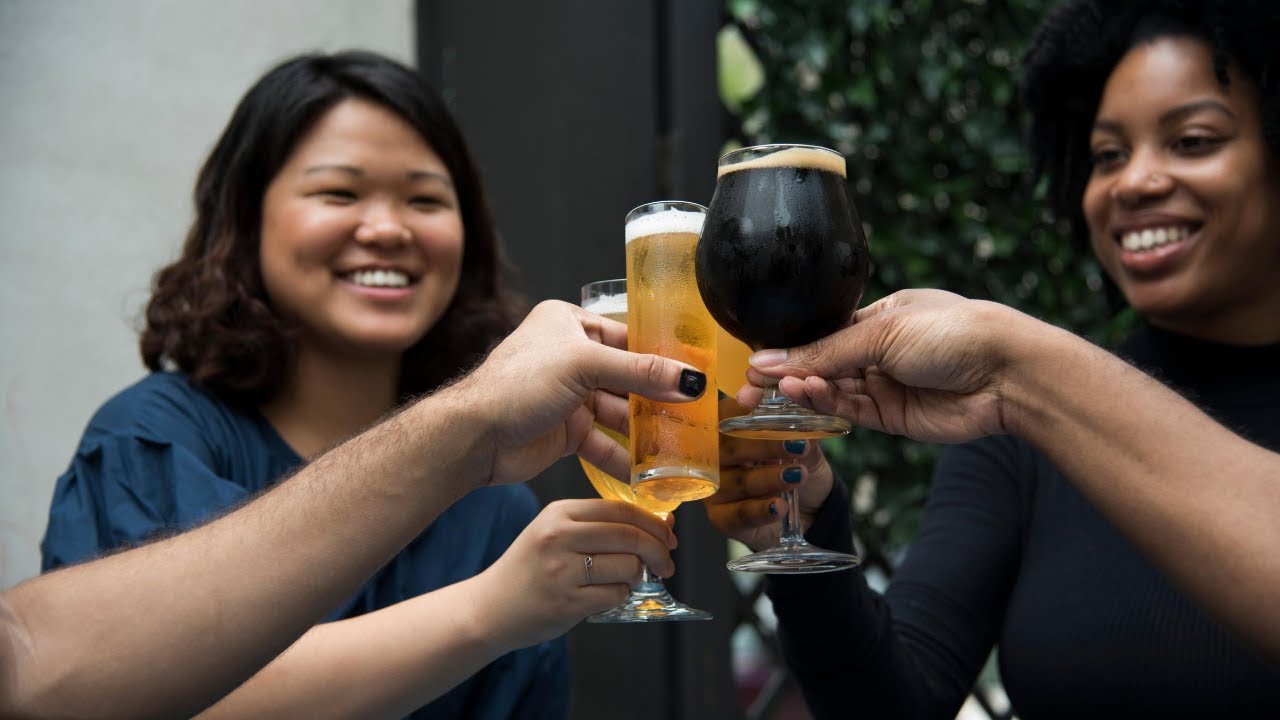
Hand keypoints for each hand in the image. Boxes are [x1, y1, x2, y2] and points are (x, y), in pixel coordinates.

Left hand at [452, 300, 706, 485]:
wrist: (474, 437)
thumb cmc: (516, 384)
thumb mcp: (583, 365)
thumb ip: (639, 372)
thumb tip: (689, 379)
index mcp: (569, 323)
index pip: (628, 336)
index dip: (662, 355)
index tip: (696, 372)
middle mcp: (571, 357)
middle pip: (628, 377)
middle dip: (658, 398)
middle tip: (696, 414)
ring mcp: (570, 396)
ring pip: (620, 412)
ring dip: (645, 431)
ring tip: (679, 446)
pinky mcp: (567, 431)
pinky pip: (605, 442)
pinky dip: (624, 457)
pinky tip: (648, 472)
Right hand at [466, 499, 677, 648]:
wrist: (490, 608)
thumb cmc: (530, 569)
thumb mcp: (556, 532)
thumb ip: (603, 526)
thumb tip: (663, 523)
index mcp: (559, 513)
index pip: (620, 509)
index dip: (653, 522)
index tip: (668, 535)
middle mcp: (559, 536)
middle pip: (630, 535)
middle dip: (659, 550)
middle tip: (666, 563)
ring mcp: (561, 570)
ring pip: (628, 567)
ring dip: (637, 576)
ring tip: (624, 580)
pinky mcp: (566, 602)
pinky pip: (615, 595)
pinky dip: (620, 596)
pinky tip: (605, 595)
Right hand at [703, 396, 835, 550]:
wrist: (811, 508)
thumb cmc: (798, 466)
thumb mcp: (805, 444)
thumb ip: (801, 430)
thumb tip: (802, 416)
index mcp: (731, 430)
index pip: (728, 415)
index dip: (743, 410)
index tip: (766, 408)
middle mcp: (716, 458)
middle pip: (729, 448)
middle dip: (765, 446)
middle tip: (798, 447)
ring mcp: (716, 489)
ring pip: (736, 481)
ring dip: (768, 478)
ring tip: (798, 476)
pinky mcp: (721, 519)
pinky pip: (737, 514)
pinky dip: (760, 510)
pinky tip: (780, 506)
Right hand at [740, 289, 1015, 443]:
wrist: (1007, 372)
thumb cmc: (954, 331)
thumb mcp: (880, 331)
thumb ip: (821, 352)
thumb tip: (766, 360)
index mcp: (878, 316)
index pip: (821, 333)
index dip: (788, 348)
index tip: (753, 361)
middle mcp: (879, 350)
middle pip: (821, 364)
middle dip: (787, 374)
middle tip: (750, 386)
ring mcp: (885, 384)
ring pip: (831, 390)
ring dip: (805, 388)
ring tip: (783, 386)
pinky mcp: (892, 417)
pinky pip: (849, 412)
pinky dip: (826, 404)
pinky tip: (806, 394)